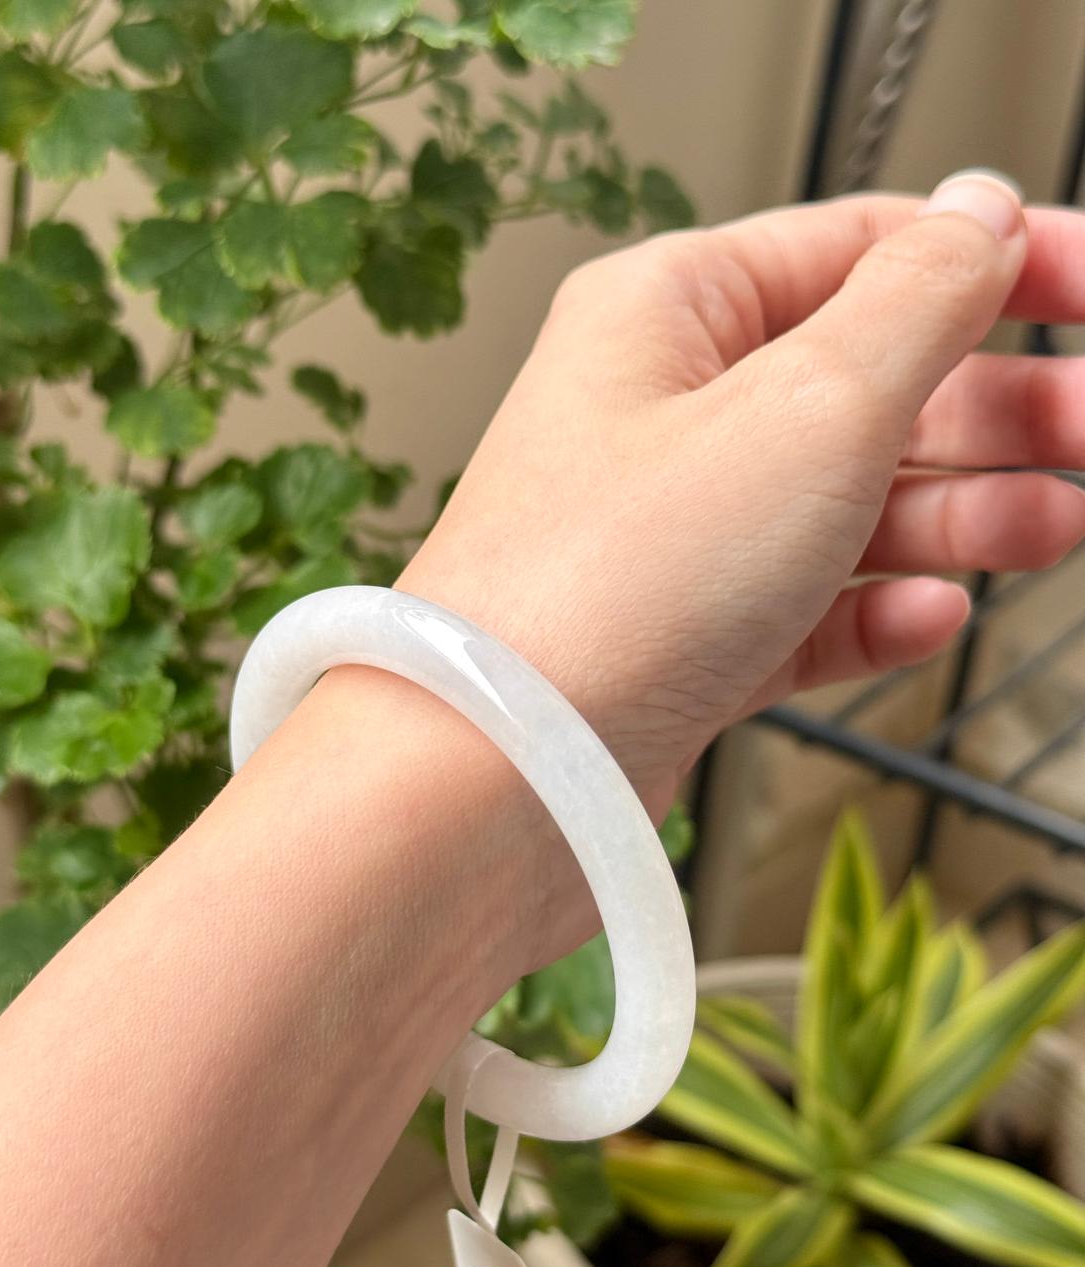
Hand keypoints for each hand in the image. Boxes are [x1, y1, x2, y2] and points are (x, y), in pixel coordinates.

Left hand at [398, 172, 1084, 958]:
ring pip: (845, 506)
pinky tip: (926, 619)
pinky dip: (873, 610)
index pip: (863, 251)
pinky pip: (802, 610)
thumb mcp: (808, 409)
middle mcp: (662, 420)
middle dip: (996, 407)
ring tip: (1048, 529)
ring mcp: (671, 541)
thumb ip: (916, 307)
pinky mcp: (680, 649)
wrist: (499, 782)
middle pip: (868, 383)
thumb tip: (975, 221)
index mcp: (671, 316)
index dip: (995, 263)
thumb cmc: (607, 588)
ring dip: (957, 516)